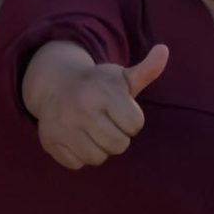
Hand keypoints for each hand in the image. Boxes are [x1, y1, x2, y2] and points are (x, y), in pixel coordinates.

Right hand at [24, 40, 167, 168]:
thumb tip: (163, 50)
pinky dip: (79, 155)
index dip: (132, 121)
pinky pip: (76, 164)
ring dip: (100, 149)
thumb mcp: (122, 77)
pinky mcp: (49, 142)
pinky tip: (76, 138)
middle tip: (108, 124)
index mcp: (104, 93)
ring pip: (97, 158)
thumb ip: (147, 70)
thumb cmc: (98, 84)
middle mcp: (81, 110)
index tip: (122, 111)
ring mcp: (63, 127)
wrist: (56, 85)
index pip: (135, 125)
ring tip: (93, 131)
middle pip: (118, 145)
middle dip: (118, 137)